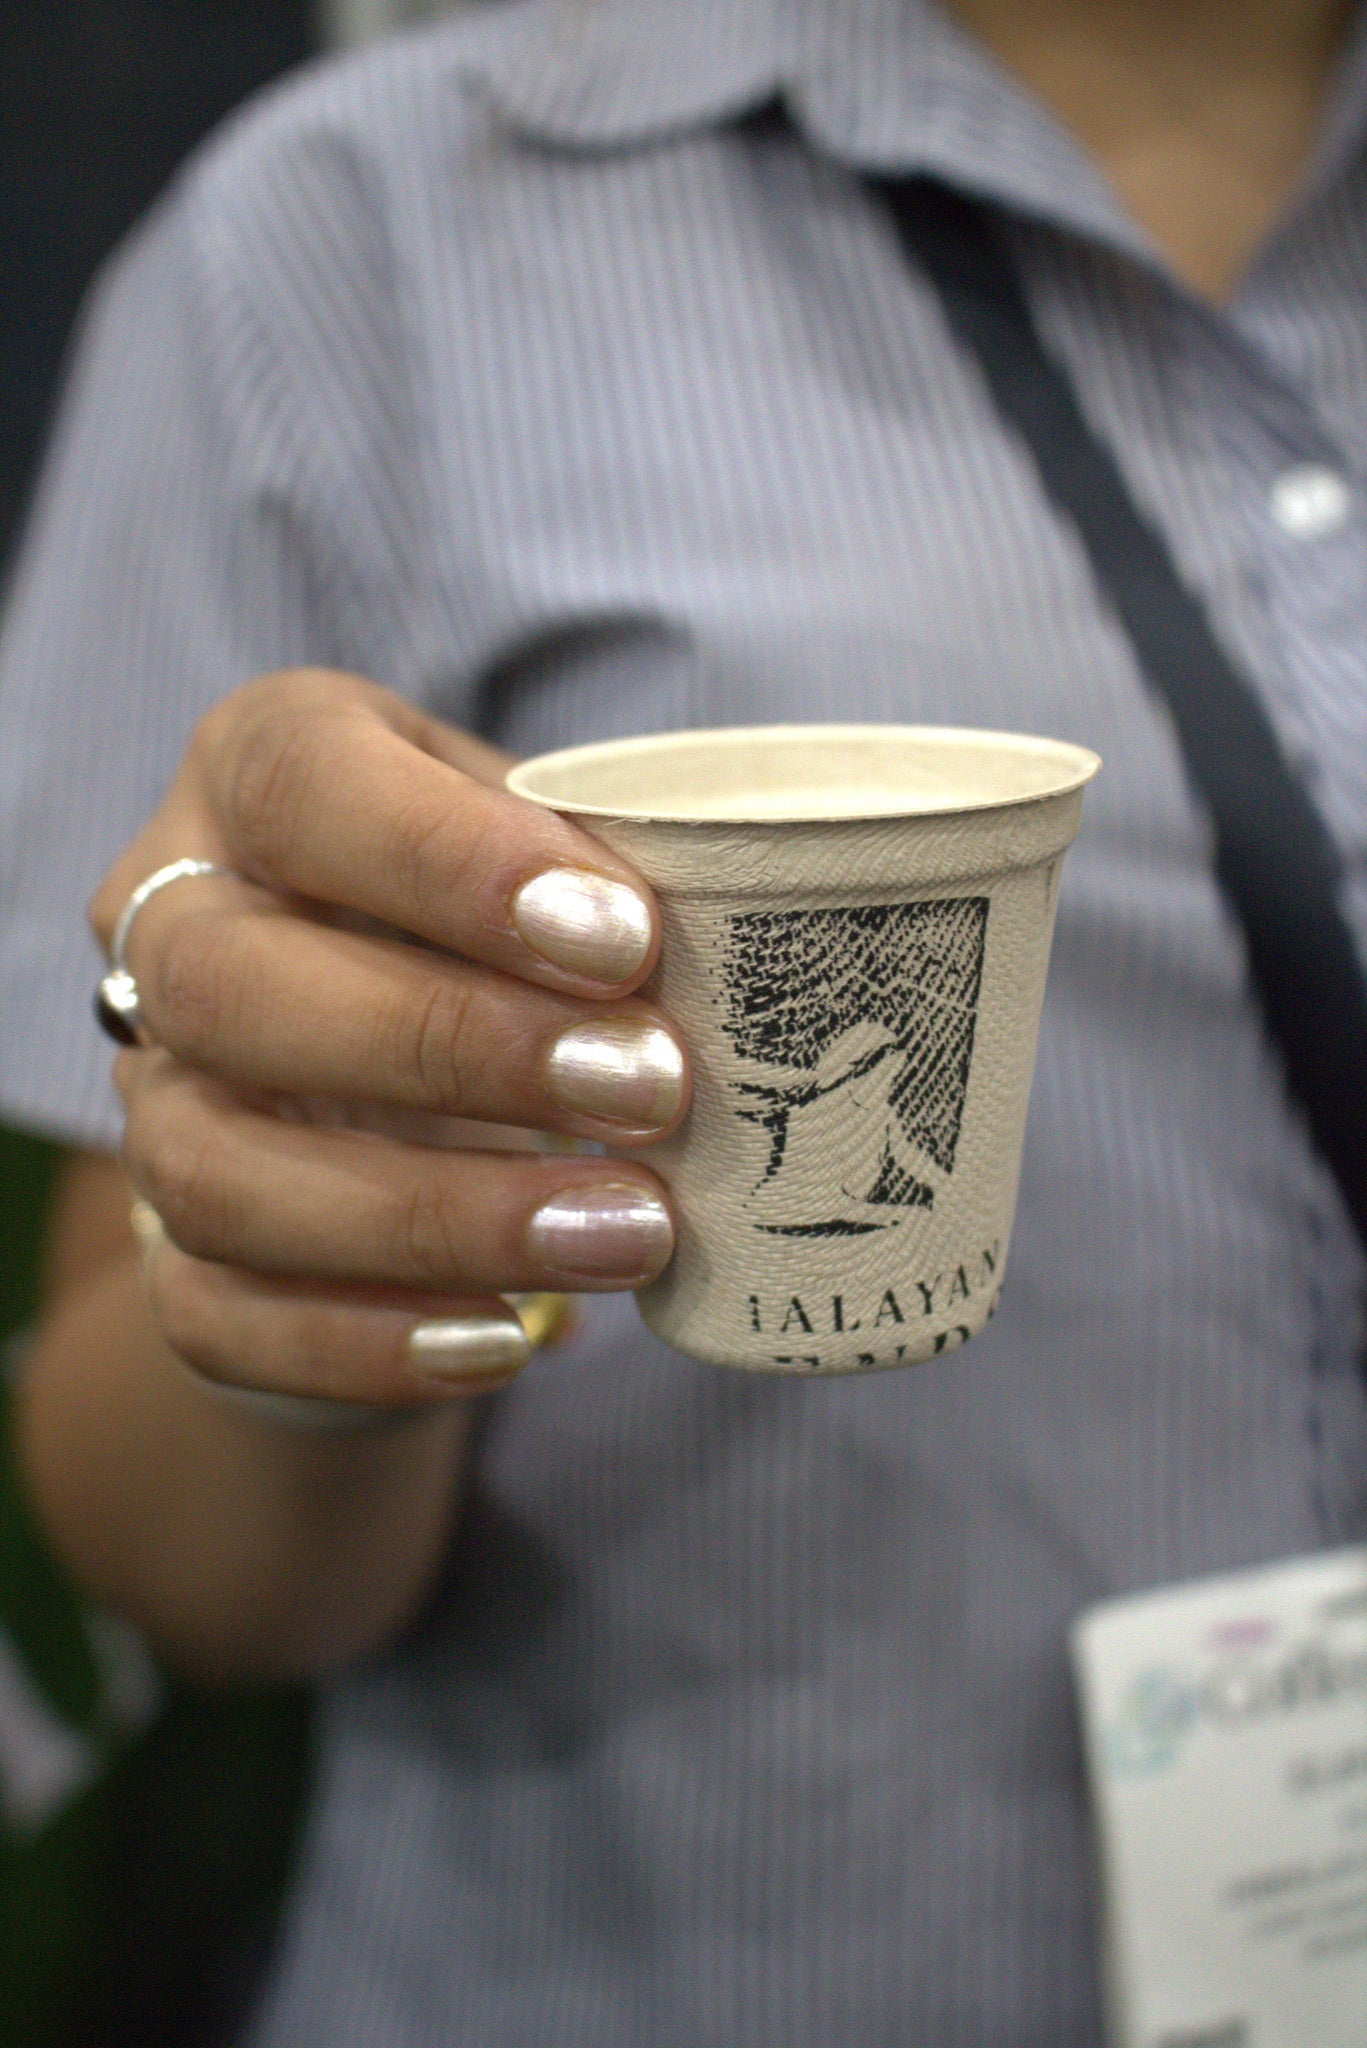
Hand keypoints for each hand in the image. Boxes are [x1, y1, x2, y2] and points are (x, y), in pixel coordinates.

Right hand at [90, 670, 686, 1414]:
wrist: (393, 1060)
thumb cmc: (495, 919)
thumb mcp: (543, 849)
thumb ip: (600, 875)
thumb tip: (743, 950)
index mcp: (256, 775)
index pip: (299, 784)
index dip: (447, 858)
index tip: (619, 936)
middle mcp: (171, 928)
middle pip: (228, 986)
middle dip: (448, 1045)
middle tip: (648, 1088)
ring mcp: (154, 1098)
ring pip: (213, 1168)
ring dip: (432, 1216)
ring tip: (626, 1232)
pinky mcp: (171, 1248)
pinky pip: (216, 1315)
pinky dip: (368, 1342)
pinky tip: (511, 1340)